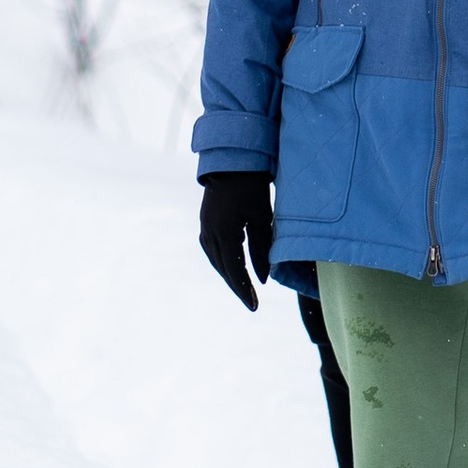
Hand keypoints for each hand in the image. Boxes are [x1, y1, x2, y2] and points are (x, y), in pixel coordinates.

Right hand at [199, 170, 274, 309]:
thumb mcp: (262, 217)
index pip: (235, 271)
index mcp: (224, 233)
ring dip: (231, 275)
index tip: (255, 306)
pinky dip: (225, 262)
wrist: (231, 162)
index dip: (245, 290)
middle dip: (238, 286)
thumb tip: (263, 278)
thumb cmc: (252, 187)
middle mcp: (209, 234)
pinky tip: (235, 267)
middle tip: (252, 302)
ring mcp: (204, 229)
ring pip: (217, 262)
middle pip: (224, 270)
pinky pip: (213, 251)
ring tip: (245, 288)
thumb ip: (261, 249)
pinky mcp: (205, 224)